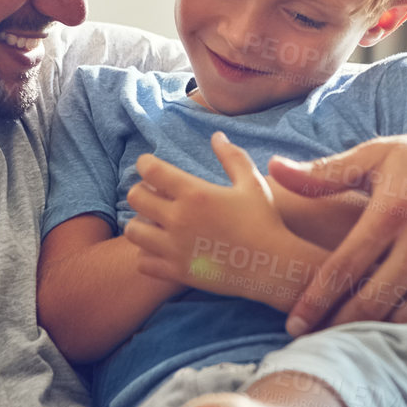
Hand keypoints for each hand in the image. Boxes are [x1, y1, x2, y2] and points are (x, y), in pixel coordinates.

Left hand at [124, 133, 312, 309]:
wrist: (272, 266)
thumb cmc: (264, 221)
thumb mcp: (252, 183)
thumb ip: (232, 157)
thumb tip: (216, 136)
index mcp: (195, 193)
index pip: (151, 170)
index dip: (145, 163)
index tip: (150, 165)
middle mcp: (179, 219)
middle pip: (135, 198)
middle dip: (141, 191)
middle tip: (154, 194)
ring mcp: (175, 247)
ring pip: (133, 231)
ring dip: (141, 223)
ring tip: (155, 223)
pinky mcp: (176, 271)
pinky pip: (143, 261)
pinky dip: (148, 254)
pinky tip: (162, 248)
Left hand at [270, 115, 406, 343]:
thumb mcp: (379, 154)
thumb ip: (326, 172)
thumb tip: (273, 170)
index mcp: (395, 208)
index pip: (343, 267)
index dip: (314, 302)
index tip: (293, 325)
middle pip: (373, 302)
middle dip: (340, 327)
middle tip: (318, 345)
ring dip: (380, 337)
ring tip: (356, 348)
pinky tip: (405, 344)